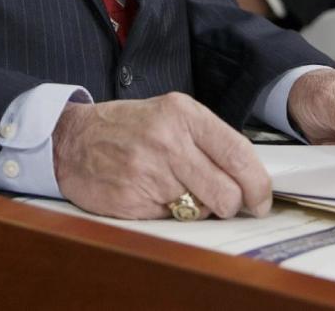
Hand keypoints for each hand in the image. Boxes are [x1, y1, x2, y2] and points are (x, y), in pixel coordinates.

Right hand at [52, 93, 271, 219]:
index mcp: (183, 114)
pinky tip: (152, 194)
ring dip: (197, 208)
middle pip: (227, 193)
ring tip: (176, 189)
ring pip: (203, 210)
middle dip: (230, 204)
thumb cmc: (127, 127)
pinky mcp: (133, 199)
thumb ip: (208, 139)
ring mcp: (149, 171)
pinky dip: (169, 214)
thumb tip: (248, 177)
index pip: (239, 155)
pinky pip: (173, 220)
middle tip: (219, 199)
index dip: (258, 185)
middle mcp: (168, 140)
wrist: (73, 139)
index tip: (260, 199)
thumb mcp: (169, 114)